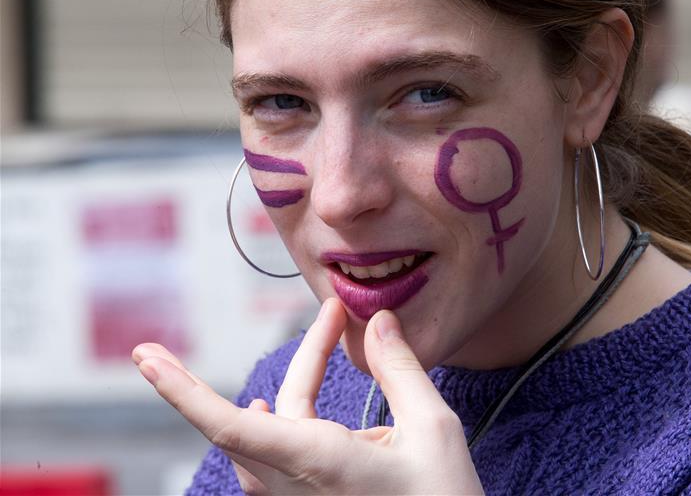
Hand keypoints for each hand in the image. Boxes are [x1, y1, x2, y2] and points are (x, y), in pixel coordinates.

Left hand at [132, 299, 483, 494]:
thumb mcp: (434, 430)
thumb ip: (401, 370)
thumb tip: (379, 322)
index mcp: (318, 464)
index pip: (229, 426)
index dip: (182, 391)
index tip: (146, 360)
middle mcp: (295, 485)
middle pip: (251, 418)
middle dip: (255, 370)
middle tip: (251, 331)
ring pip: (270, 434)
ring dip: (296, 385)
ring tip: (331, 335)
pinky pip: (281, 456)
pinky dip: (293, 416)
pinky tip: (300, 399)